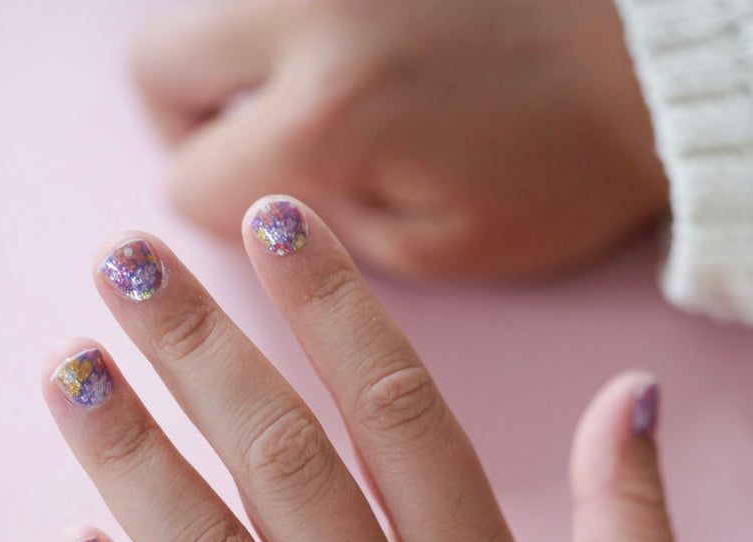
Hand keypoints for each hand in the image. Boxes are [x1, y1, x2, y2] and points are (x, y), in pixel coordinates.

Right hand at [128, 0, 667, 279]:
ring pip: (208, 6)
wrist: (653, 63)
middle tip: (255, 145)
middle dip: (190, 121)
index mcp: (329, 117)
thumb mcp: (442, 251)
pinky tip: (355, 50)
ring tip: (320, 90)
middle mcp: (308, 9)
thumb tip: (264, 206)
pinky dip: (291, 25)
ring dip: (238, 60)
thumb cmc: (564, 164)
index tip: (262, 216)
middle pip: (155, 64)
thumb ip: (329, 237)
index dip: (218, 213)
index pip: (189, 180)